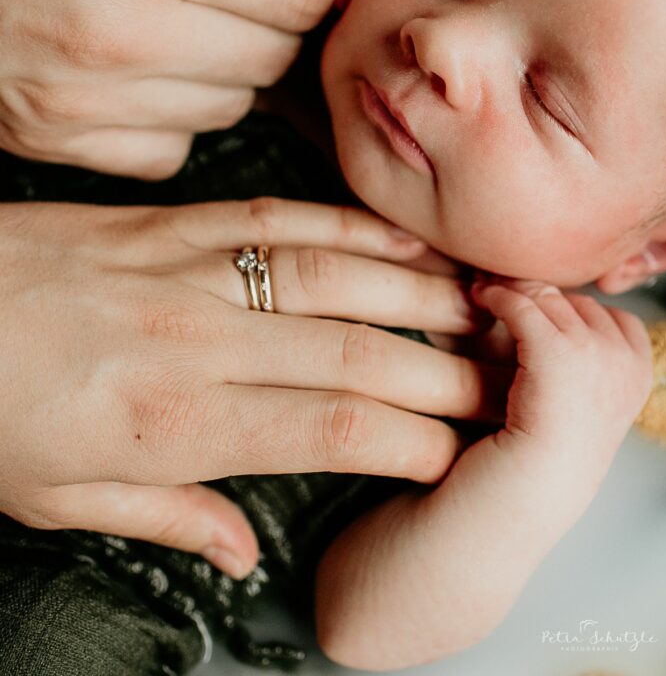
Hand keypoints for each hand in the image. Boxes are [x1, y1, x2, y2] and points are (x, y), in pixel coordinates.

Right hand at [0, 0, 333, 177]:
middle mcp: (120, 30)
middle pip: (275, 51)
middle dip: (270, 10)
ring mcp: (86, 99)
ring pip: (232, 104)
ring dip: (224, 62)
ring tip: (170, 10)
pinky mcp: (60, 140)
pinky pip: (172, 148)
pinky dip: (172, 113)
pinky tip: (136, 64)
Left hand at [0, 198, 499, 577]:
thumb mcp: (57, 499)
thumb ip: (166, 519)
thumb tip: (239, 551)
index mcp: (176, 423)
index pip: (335, 428)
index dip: (415, 438)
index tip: (458, 449)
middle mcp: (200, 342)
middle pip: (357, 352)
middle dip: (445, 369)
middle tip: (505, 379)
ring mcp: (192, 269)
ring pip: (334, 276)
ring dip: (417, 291)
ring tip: (481, 302)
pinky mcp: (175, 222)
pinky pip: (279, 216)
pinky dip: (348, 227)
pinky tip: (397, 239)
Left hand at [471, 278, 652, 491]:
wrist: (515, 505)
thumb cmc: (535, 463)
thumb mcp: (574, 404)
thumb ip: (578, 360)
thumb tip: (546, 301)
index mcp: (637, 378)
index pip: (613, 316)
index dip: (571, 312)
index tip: (537, 317)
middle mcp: (624, 364)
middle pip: (575, 301)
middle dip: (536, 298)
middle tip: (500, 298)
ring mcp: (595, 356)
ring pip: (547, 298)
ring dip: (512, 293)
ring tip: (484, 295)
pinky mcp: (555, 353)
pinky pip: (522, 304)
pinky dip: (497, 297)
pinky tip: (481, 299)